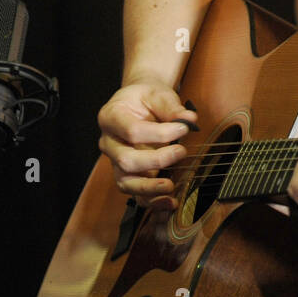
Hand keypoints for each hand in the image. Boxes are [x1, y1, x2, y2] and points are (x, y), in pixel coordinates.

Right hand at [96, 82, 196, 210]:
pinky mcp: (126, 175)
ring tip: (171, 186)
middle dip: (156, 160)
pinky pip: (134, 193)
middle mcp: (108, 142)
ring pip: (126, 182)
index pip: (132, 131)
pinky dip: (152, 201)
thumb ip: (171, 107)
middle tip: (181, 152)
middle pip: (126, 160)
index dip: (160, 133)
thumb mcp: (158, 94)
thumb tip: (189, 120)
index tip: (183, 129)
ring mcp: (115, 161)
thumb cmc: (146, 99)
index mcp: (110, 117)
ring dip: (150, 188)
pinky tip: (169, 201)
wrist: (139, 104)